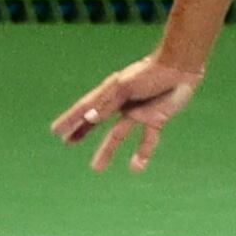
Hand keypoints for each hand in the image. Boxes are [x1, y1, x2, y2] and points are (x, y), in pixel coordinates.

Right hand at [48, 55, 204, 172]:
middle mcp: (121, 103)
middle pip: (97, 120)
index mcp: (110, 91)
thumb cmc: (150, 72)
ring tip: (95, 168)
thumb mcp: (126, 87)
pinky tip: (136, 167)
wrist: (180, 67)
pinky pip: (146, 139)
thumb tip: (89, 117)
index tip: (55, 131)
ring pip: (117, 134)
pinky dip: (142, 153)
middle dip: (81, 132)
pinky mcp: (155, 119)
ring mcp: (138, 112)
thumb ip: (108, 103)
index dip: (70, 120)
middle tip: (67, 142)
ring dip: (106, 150)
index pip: (85, 108)